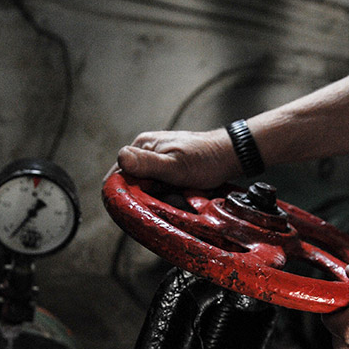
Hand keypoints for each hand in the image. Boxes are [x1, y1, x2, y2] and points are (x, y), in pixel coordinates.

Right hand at [105, 129, 239, 188]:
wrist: (230, 157)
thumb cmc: (206, 158)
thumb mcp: (175, 165)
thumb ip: (148, 164)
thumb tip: (121, 158)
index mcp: (141, 147)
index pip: (117, 177)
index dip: (128, 194)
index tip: (147, 201)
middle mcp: (146, 155)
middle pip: (135, 188)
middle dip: (153, 198)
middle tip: (175, 195)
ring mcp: (157, 166)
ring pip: (151, 193)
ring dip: (166, 199)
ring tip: (184, 194)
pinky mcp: (168, 175)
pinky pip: (163, 193)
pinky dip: (174, 197)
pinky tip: (186, 194)